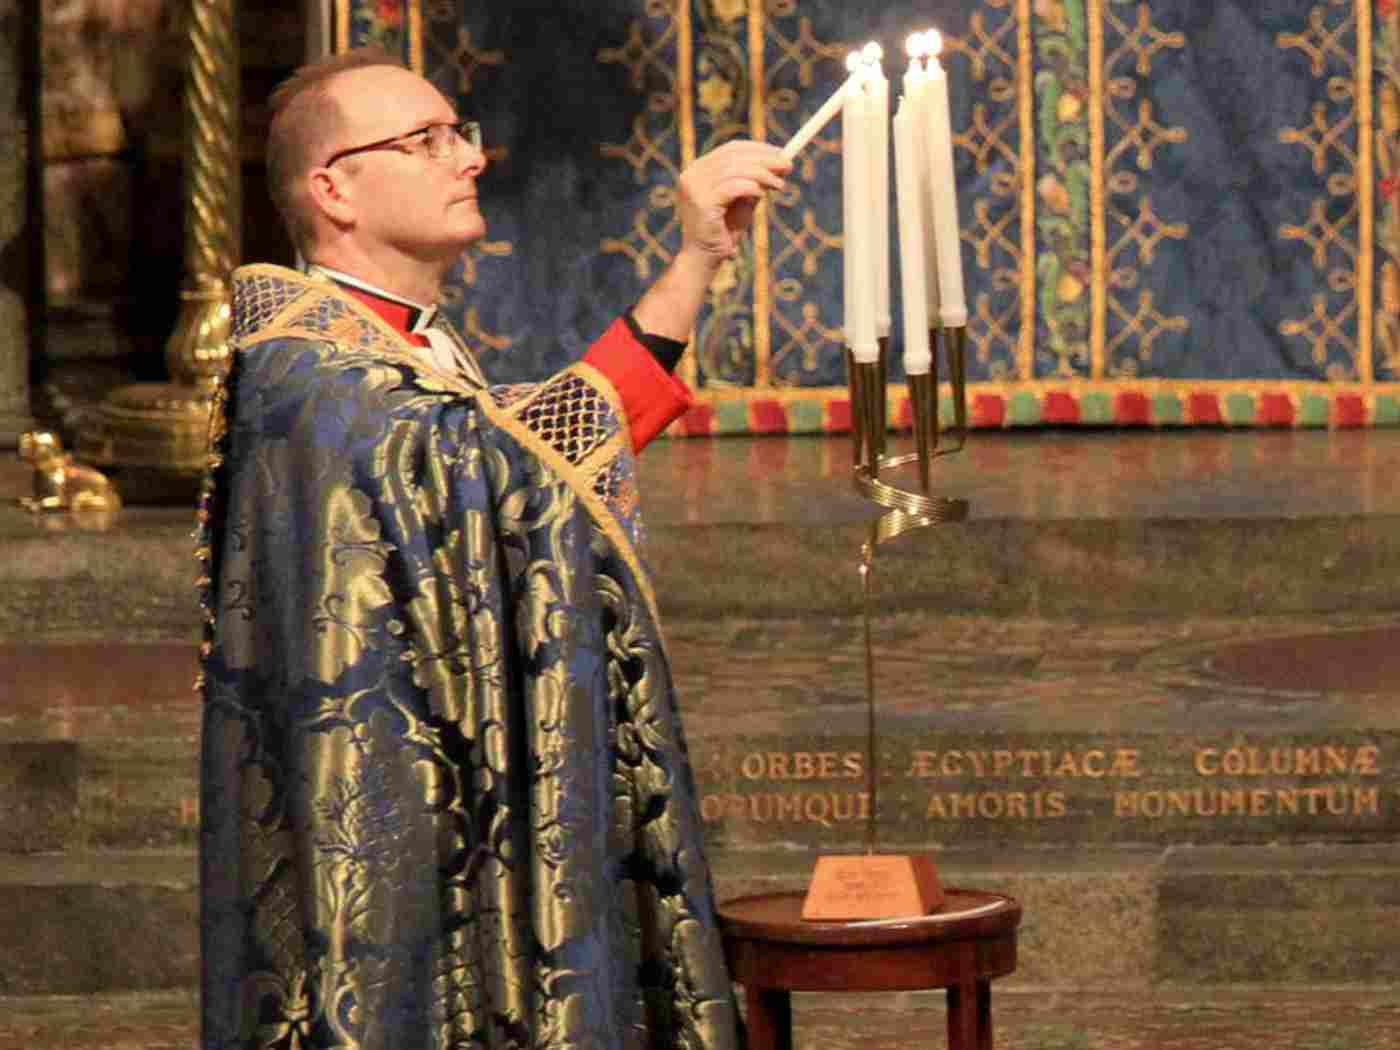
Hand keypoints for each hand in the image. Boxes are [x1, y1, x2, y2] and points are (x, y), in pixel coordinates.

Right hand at [676, 140, 791, 265]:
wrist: (705, 259)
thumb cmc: (725, 231)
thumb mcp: (743, 201)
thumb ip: (755, 181)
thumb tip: (780, 162)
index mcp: (699, 169)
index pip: (730, 149)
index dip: (758, 149)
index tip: (781, 153)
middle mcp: (693, 174)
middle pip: (733, 156)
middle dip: (765, 158)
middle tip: (788, 164)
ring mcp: (694, 187)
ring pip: (735, 169)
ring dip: (762, 174)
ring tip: (780, 184)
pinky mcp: (702, 203)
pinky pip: (732, 187)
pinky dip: (751, 187)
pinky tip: (762, 194)